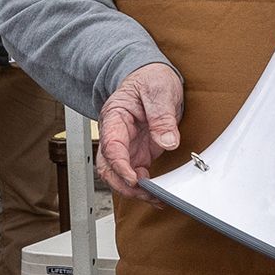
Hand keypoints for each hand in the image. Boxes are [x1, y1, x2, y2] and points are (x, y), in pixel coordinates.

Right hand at [95, 62, 186, 197]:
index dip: (121, 166)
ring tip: (155, 197)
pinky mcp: (137, 153)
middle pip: (108, 167)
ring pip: (119, 176)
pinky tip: (157, 193)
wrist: (152, 77)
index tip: (135, 179)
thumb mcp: (158, 90)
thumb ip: (162, 116)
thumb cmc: (150, 79)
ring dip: (134, 190)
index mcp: (114, 117)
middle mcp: (115, 135)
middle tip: (147, 194)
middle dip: (124, 185)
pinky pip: (135, 175)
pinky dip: (144, 187)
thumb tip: (167, 141)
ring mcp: (126, 146)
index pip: (111, 146)